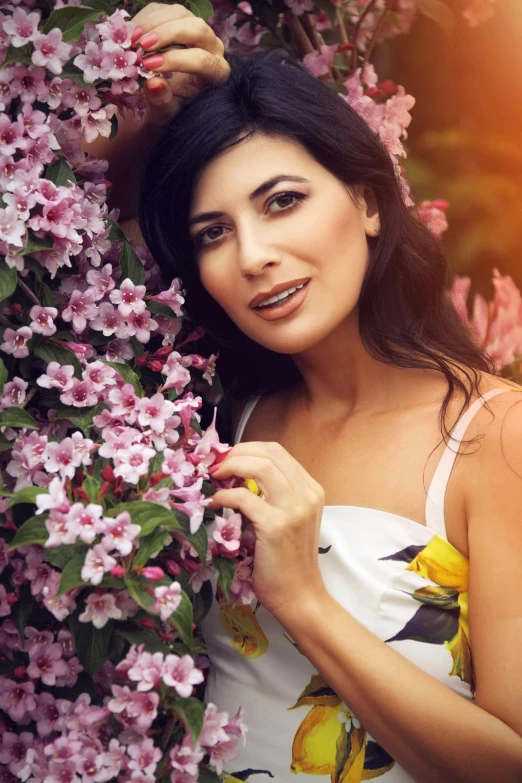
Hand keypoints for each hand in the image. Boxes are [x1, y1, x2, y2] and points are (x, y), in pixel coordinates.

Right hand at [130, 2, 229, 126]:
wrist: (161, 98)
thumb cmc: (168, 108)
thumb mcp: (165, 113)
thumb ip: (162, 102)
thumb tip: (154, 84)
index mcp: (217, 73)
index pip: (202, 60)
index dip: (175, 60)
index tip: (149, 66)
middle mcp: (212, 47)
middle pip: (196, 28)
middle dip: (167, 34)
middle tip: (142, 46)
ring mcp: (196, 29)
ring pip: (179, 13)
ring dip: (153, 23)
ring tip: (134, 40)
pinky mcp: (177, 18)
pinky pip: (162, 9)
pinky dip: (144, 19)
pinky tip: (132, 35)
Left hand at [208, 442, 326, 617]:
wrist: (300, 596)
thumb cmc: (288, 561)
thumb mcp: (289, 519)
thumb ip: (273, 496)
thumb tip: (235, 475)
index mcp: (311, 489)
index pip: (277, 452)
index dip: (247, 449)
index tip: (226, 458)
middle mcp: (307, 494)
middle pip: (269, 452)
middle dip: (237, 452)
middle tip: (216, 465)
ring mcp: (294, 509)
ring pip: (260, 465)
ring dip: (231, 465)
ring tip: (214, 476)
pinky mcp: (277, 525)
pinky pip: (243, 497)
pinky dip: (223, 495)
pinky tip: (214, 502)